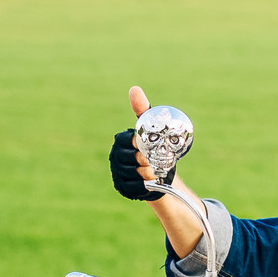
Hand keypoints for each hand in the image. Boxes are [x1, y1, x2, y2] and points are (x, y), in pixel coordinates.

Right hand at [110, 85, 167, 199]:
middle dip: (144, 160)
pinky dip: (144, 185)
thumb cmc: (154, 146)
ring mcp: (118, 173)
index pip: (128, 142)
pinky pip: (134, 187)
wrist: (161, 172)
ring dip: (145, 173)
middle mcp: (116, 156)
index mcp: (120, 141)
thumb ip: (143, 109)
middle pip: (130, 159)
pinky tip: (149, 182)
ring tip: (153, 171)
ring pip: (132, 173)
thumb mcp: (150, 127)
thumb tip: (134, 89)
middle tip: (153, 161)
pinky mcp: (123, 187)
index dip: (139, 145)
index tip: (148, 147)